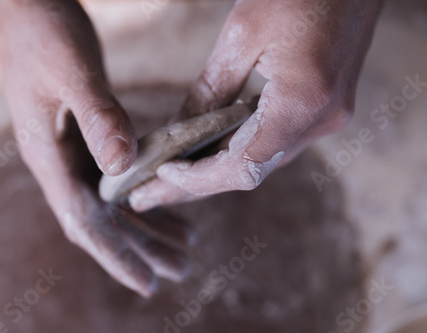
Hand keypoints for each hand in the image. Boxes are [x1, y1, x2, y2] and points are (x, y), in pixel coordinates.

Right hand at [0, 0, 191, 295]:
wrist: (24, 12)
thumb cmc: (43, 35)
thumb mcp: (72, 71)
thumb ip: (97, 117)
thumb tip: (123, 167)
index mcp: (50, 156)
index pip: (84, 220)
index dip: (117, 255)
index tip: (148, 284)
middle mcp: (60, 163)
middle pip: (103, 221)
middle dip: (140, 248)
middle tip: (181, 269)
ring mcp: (72, 153)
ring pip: (112, 204)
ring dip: (146, 227)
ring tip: (183, 248)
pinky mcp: (87, 139)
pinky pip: (115, 180)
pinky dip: (141, 196)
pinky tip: (164, 203)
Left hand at [129, 0, 383, 211]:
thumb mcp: (243, 34)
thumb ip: (212, 90)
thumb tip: (178, 131)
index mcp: (303, 100)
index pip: (244, 164)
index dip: (200, 177)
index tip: (163, 175)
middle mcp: (322, 120)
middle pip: (252, 171)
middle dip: (199, 183)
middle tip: (152, 193)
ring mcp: (329, 119)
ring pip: (263, 162)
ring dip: (217, 171)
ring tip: (171, 179)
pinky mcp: (326, 112)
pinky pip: (276, 144)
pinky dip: (240, 152)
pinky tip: (209, 154)